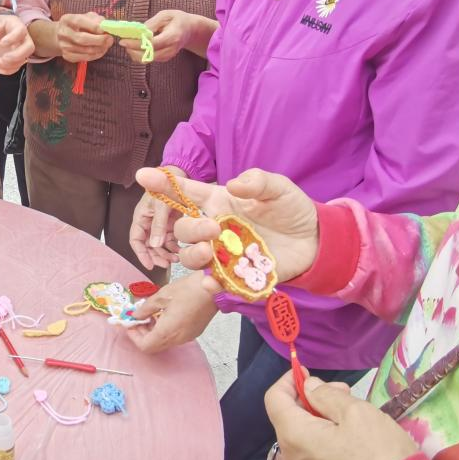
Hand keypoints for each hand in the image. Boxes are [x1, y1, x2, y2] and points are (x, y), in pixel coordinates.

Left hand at [0, 13, 33, 74]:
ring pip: (24, 59)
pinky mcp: (17, 58)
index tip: (2, 43)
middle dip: (17, 55)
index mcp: (16, 25)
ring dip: (9, 64)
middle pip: (29, 47)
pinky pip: (18, 66)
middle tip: (4, 58)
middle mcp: (23, 37)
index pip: (21, 31)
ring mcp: (21, 49)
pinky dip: (9, 70)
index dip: (13, 38)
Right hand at [56, 12, 113, 62]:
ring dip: (99, 49)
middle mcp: (63, 32)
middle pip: (81, 39)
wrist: (65, 34)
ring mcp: (63, 45)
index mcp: (67, 19)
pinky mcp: (67, 56)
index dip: (93, 26)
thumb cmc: (80, 24)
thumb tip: (106, 27)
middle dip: (98, 40)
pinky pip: (84, 58)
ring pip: (84, 50)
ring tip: (107, 45)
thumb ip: (97, 20)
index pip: (79, 22)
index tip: (105, 30)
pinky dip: (95, 55)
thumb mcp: (88, 17)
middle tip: (110, 40)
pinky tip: (100, 51)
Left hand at [125, 272, 218, 354]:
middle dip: (142, 334)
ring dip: (153, 332)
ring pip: (163, 343)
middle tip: (138, 319)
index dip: (134, 336)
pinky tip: (164, 315)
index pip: (145, 346)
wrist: (214, 288)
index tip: (130, 323)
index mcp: (167, 331)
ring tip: (150, 315)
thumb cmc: (188, 289)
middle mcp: (177, 339)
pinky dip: (164, 331)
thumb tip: (134, 315)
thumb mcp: (161, 296)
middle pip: (153, 346)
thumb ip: (145, 308)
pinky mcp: (193, 333)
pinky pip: (173, 338)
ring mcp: (186, 337)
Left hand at [127, 10, 196, 62]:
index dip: (136, 44)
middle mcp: (170, 49)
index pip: (151, 44)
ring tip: (128, 42)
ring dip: (134, 53)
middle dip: (132, 50)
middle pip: (148, 55)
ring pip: (146, 60)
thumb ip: (151, 23)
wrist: (189, 30)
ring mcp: (168, 56)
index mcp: (172, 36)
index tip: (123, 41)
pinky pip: (148, 59)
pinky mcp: (164, 59)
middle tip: (123, 41)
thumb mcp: (165, 15)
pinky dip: (139, 54)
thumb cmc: (177, 19)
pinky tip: (135, 46)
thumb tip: (138, 31)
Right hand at [134, 167, 319, 289]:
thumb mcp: (278, 188)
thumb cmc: (290, 209)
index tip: (143, 175)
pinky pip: (215, 282)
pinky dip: (211, 284)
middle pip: (184, 229)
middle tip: (212, 228)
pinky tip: (213, 282)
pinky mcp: (236, 275)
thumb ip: (258, 181)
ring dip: (193, 255)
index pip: (186, 192)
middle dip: (190, 229)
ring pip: (191, 257)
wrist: (315, 240)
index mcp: (219, 202)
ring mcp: (223, 253)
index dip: (163, 184)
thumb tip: (234, 184)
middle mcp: (215, 228)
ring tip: (209, 252)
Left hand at [265, 371, 416, 459]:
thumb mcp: (355, 411)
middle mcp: (291, 456)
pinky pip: (312, 450)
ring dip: (319, 415)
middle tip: (343, 389)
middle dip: (309, 397)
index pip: (274, 398)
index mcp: (293, 435)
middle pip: (287, 416)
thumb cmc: (379, 453)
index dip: (288, 380)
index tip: (308, 372)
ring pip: (301, 433)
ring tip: (352, 409)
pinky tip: (351, 433)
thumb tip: (309, 388)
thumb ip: (326, 394)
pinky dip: (323, 435)